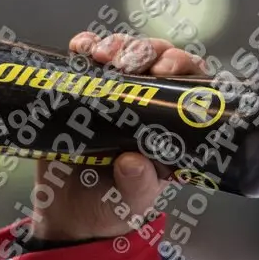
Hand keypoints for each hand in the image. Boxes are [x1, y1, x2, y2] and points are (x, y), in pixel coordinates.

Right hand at [30, 32, 207, 241]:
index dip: (182, 64)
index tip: (164, 69)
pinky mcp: (81, 89)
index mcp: (171, 124)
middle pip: (157, 57)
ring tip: (102, 57)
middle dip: (145, 50)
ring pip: (124, 50)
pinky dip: (84, 46)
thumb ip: (138, 185)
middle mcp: (147, 101)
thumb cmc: (113, 206)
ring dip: (116, 45)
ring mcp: (113, 91)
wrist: (69, 214)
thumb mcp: (132, 202)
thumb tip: (132, 162)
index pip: (190, 80)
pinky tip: (80, 49)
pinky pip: (85, 57)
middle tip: (129, 64)